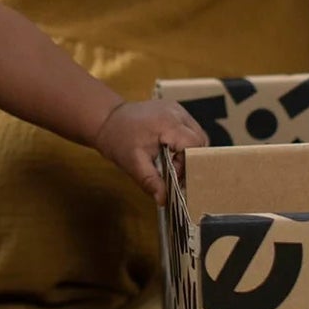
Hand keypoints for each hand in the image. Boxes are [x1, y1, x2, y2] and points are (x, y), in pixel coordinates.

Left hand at [92, 100, 207, 204]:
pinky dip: (184, 142)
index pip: (195, 145)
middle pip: (200, 140)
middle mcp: (177, 112)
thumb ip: (150, 181)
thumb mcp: (133, 164)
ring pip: (197, 134)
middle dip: (190, 159)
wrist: (107, 120)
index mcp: (168, 123)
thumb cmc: (118, 141)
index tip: (174, 175)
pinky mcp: (175, 110)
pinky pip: (189, 128)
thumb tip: (164, 200)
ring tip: (170, 160)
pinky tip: (169, 149)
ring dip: (188, 151)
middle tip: (172, 170)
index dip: (189, 163)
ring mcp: (177, 108)